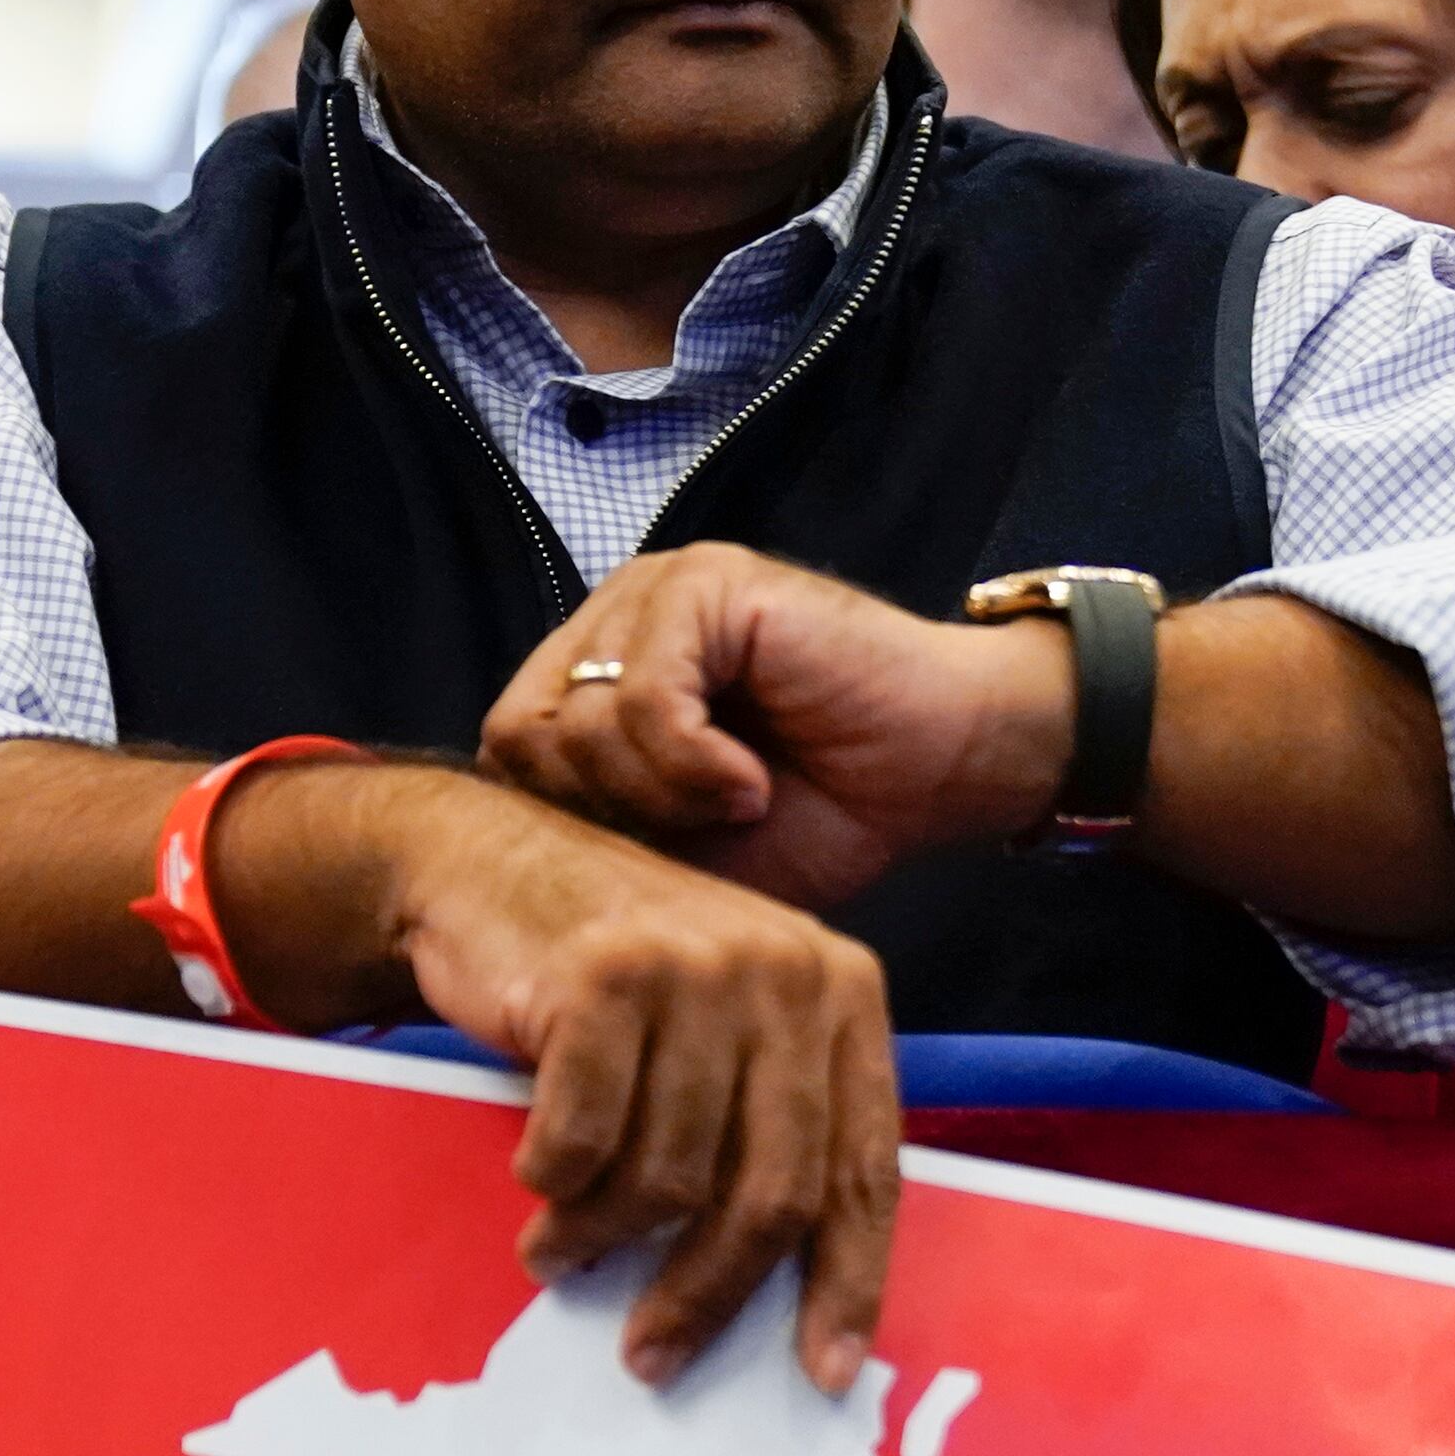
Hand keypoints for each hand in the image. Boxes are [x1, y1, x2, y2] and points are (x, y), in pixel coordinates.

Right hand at [267, 765, 901, 1394]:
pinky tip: (533, 1179)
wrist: (488, 863)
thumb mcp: (723, 1032)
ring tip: (559, 1252)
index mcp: (843, 992)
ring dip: (603, 1240)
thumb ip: (767, 1127)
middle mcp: (787, 973)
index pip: (864, 1168)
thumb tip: (788, 1294)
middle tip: (651, 1356)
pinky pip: (585, 1141)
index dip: (849, 1282)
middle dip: (708, 1295)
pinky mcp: (605, 976)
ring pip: (671, 1179)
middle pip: (774, 1191)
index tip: (825, 1374)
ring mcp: (696, 968)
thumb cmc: (613, 979)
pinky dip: (553, 1183)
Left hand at [477, 542, 1066, 913]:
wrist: (946, 765)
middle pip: (522, 736)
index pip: (509, 751)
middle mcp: (615, 620)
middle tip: (695, 830)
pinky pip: (644, 698)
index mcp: (600, 673)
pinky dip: (694, 765)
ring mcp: (657, 592)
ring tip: (738, 802)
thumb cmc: (827, 809)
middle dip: (606, 811)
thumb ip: (604, 831)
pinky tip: (752, 782)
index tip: (659, 856)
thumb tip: (509, 870)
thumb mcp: (688, 844)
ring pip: (579, 721)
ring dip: (660, 792)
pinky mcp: (707, 585)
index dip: (568, 823)